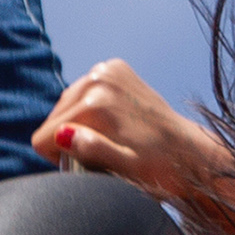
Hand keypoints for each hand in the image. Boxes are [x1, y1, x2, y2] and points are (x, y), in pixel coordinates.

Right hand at [36, 60, 234, 207]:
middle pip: (53, 118)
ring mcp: (108, 69)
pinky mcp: (115, 67)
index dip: (59, 158)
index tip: (85, 163)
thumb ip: (92, 151)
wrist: (190, 150)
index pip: (43, 137)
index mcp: (96, 104)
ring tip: (109, 137)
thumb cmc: (158, 167)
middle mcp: (99, 79)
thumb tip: (64, 135)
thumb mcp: (125, 167)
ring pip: (66, 104)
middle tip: (103, 151)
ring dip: (79, 122)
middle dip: (69, 139)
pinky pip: (83, 90)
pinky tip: (113, 120)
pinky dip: (90, 106)